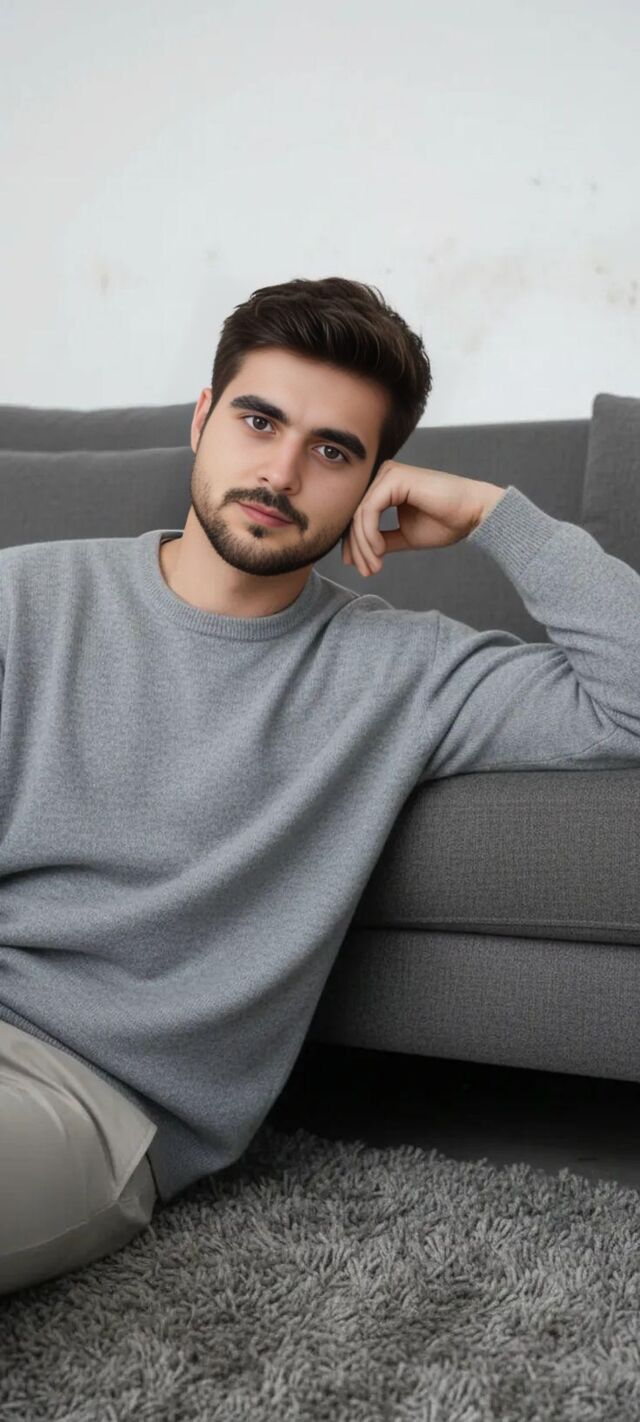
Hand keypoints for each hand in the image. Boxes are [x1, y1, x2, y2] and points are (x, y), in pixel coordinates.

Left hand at [342, 460, 504, 576]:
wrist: (473, 514)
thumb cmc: (447, 522)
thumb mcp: (405, 536)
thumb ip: (381, 541)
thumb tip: (354, 555)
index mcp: (386, 487)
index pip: (360, 516)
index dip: (355, 544)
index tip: (362, 568)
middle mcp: (385, 476)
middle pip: (356, 515)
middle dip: (357, 547)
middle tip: (365, 571)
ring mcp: (388, 474)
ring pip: (360, 514)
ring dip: (364, 545)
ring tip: (374, 565)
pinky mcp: (394, 478)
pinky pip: (370, 509)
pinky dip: (370, 533)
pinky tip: (379, 550)